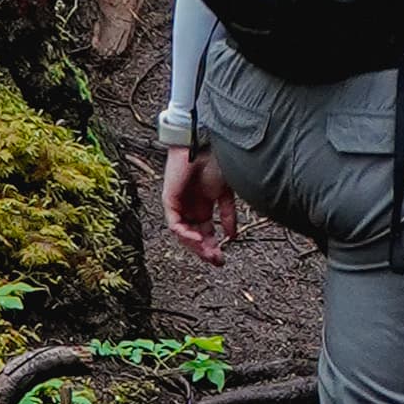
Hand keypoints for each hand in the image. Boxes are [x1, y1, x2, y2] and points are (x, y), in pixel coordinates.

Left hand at [162, 144, 236, 265]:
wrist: (205, 144)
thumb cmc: (217, 162)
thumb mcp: (226, 194)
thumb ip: (228, 215)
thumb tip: (233, 237)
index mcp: (203, 205)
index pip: (205, 233)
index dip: (213, 247)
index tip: (222, 258)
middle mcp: (190, 207)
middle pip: (194, 236)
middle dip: (205, 250)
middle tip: (217, 260)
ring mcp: (179, 204)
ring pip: (183, 234)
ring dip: (195, 246)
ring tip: (208, 252)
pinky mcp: (170, 199)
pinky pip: (174, 224)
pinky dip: (185, 234)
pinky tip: (198, 238)